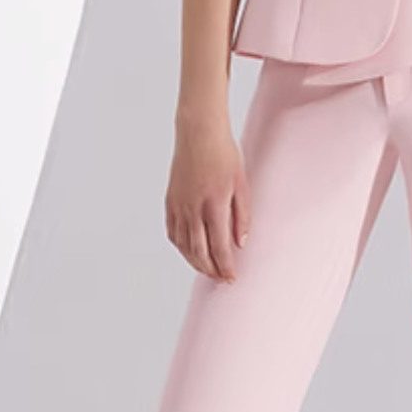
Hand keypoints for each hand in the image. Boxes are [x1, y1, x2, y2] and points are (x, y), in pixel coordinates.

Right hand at [165, 116, 251, 283]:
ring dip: (196, 262)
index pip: (219, 247)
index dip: (225, 266)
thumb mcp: (241, 184)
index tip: (232, 277)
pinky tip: (190, 252)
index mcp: (214, 205)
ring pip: (184, 245)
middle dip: (211, 270)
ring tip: (208, 270)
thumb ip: (242, 216)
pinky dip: (181, 247)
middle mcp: (193, 209)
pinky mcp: (170, 201)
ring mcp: (178, 206)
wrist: (198, 133)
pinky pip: (173, 233)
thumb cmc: (223, 154)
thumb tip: (240, 243)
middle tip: (221, 279)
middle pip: (199, 252)